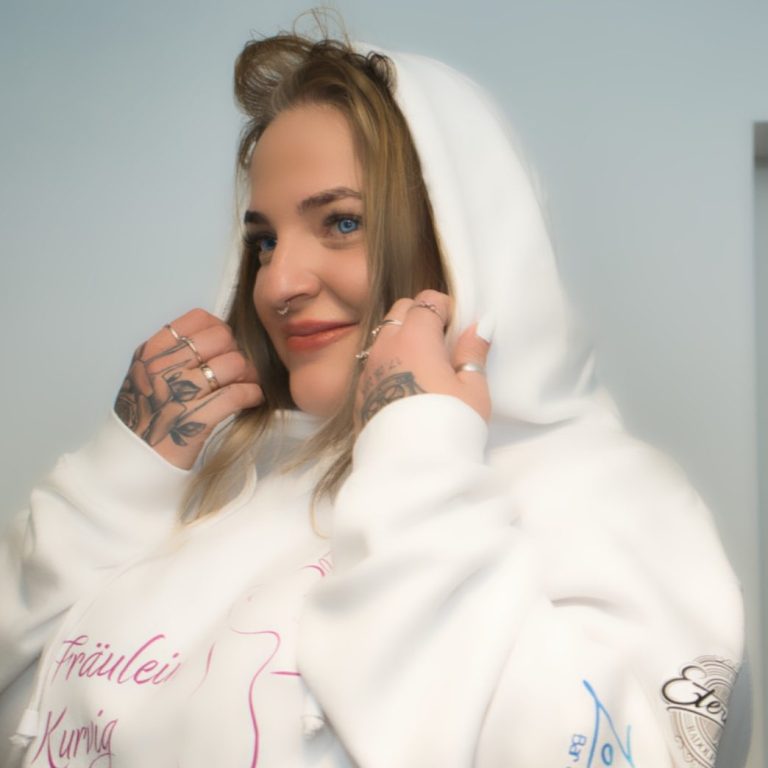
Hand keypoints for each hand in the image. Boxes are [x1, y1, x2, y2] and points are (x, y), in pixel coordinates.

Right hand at [114, 308, 262, 468]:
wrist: (131, 462)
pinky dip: (252, 395)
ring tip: (246, 385)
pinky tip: (251, 399)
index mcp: (151, 352)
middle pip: (221, 337)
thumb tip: (222, 335)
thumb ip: (177, 353)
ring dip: (248, 375)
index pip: (198, 318)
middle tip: (238, 370)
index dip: (219, 329)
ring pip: (233, 364)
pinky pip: (237, 394)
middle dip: (236, 351)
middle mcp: (161, 368)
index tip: (224, 347)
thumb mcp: (149, 375)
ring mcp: (176, 393)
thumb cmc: (147, 417)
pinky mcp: (194, 419)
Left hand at [355, 290, 491, 428]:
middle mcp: (386, 345)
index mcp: (416, 337)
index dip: (445, 308)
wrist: (410, 467)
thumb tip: (479, 326)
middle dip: (421, 315)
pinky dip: (389, 362)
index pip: (427, 300)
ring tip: (424, 364)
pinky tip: (406, 385)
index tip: (457, 326)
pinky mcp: (360, 391)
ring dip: (402, 338)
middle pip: (400, 310)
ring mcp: (369, 368)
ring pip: (383, 335)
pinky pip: (373, 362)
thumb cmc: (448, 425)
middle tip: (442, 341)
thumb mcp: (473, 388)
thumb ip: (473, 351)